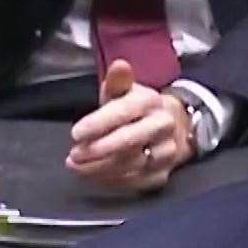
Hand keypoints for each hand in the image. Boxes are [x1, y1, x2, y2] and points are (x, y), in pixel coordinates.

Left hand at [67, 59, 192, 191]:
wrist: (173, 129)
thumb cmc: (137, 111)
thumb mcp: (125, 91)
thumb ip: (117, 81)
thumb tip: (120, 65)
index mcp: (150, 102)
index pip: (123, 112)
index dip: (98, 123)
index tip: (75, 134)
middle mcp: (163, 126)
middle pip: (129, 141)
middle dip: (98, 150)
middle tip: (74, 155)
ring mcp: (166, 152)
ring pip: (130, 165)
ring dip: (99, 168)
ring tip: (77, 166)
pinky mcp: (163, 174)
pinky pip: (135, 182)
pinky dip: (111, 180)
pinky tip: (95, 175)